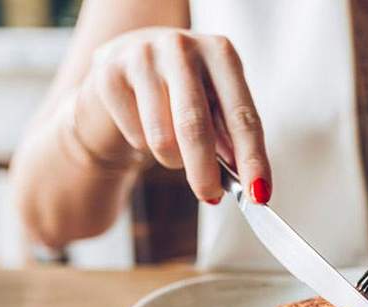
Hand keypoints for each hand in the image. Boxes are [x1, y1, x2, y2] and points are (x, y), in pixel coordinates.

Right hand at [75, 28, 270, 203]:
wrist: (123, 68)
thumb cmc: (181, 94)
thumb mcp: (214, 106)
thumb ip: (231, 140)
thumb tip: (250, 185)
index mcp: (220, 53)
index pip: (242, 116)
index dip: (252, 159)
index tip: (259, 194)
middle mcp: (182, 47)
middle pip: (195, 126)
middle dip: (205, 172)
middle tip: (211, 197)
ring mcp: (141, 56)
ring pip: (162, 138)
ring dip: (173, 160)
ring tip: (175, 150)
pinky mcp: (108, 73)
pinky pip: (135, 135)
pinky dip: (144, 147)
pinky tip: (144, 127)